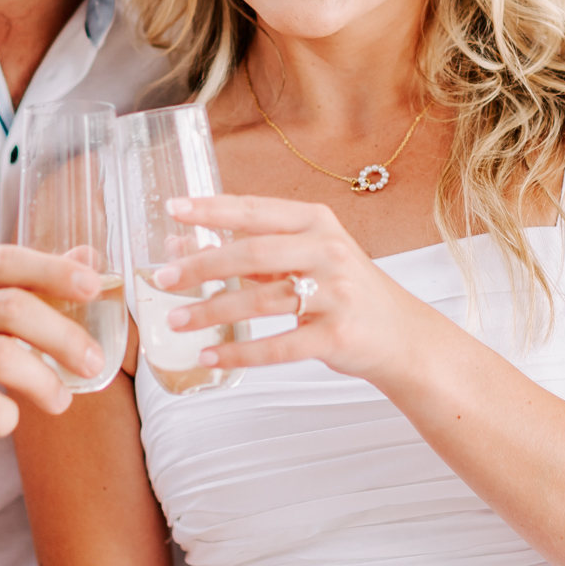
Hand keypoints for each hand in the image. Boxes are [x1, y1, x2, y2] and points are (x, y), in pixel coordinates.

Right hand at [0, 246, 106, 487]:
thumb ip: (15, 286)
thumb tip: (86, 260)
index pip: (2, 261)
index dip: (53, 270)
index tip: (95, 287)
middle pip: (10, 308)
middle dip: (65, 334)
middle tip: (92, 361)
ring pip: (1, 357)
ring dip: (46, 381)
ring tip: (61, 400)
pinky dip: (8, 416)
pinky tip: (11, 421)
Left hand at [152, 195, 429, 383]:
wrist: (401, 334)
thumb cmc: (344, 290)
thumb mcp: (306, 257)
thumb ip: (251, 250)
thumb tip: (182, 247)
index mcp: (318, 222)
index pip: (256, 210)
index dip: (212, 209)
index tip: (173, 210)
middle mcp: (329, 252)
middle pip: (254, 253)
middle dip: (202, 266)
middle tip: (163, 277)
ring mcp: (336, 294)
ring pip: (261, 301)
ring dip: (212, 312)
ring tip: (176, 319)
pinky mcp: (336, 336)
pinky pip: (278, 346)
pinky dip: (239, 352)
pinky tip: (210, 355)